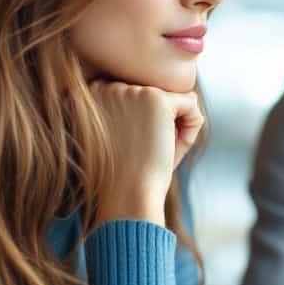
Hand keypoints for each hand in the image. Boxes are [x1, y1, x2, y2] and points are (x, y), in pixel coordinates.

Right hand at [87, 81, 203, 225]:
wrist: (126, 197)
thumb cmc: (125, 177)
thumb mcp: (123, 139)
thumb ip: (144, 114)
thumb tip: (189, 95)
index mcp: (93, 96)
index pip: (139, 99)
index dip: (144, 127)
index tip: (131, 150)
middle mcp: (109, 87)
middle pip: (158, 99)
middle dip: (161, 126)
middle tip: (143, 154)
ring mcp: (132, 91)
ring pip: (175, 102)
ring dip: (175, 130)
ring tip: (154, 153)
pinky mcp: (156, 99)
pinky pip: (191, 104)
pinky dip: (190, 131)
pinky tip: (171, 148)